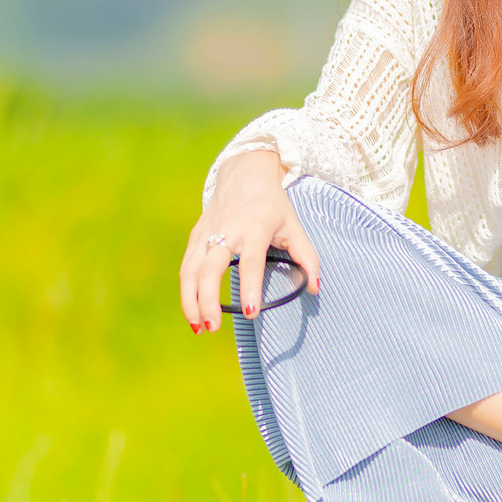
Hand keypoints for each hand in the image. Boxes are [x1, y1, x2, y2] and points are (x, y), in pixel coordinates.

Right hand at [180, 150, 321, 333]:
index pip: (250, 263)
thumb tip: (315, 288)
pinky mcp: (196, 235)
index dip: (250, 288)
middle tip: (213, 328)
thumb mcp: (294, 227)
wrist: (245, 172)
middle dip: (208, 301)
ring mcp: (207, 233)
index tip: (250, 312)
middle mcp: (227, 231)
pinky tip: (192, 310)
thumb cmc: (273, 204)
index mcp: (255, 229)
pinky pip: (186, 266)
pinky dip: (186, 290)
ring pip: (191, 271)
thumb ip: (307, 258)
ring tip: (198, 328)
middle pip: (210, 270)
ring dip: (191, 301)